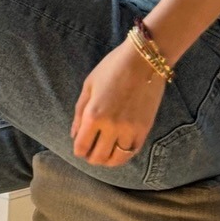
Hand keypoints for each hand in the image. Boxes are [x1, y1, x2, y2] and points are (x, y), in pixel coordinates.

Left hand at [71, 38, 167, 166]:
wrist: (144, 60)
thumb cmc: (112, 68)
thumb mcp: (89, 86)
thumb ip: (79, 112)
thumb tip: (74, 135)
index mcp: (93, 115)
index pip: (82, 147)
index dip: (78, 151)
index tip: (80, 148)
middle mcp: (111, 127)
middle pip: (98, 157)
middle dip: (91, 157)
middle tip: (91, 152)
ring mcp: (130, 130)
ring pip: (117, 159)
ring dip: (108, 160)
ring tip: (105, 154)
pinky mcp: (145, 129)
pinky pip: (133, 151)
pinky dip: (124, 155)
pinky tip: (119, 150)